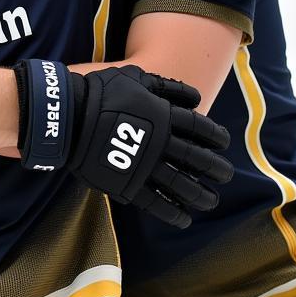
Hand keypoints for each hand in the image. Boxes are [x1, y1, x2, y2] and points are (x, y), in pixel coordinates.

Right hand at [68, 65, 230, 227]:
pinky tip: (184, 218)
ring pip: (183, 185)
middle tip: (225, 174)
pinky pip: (157, 203)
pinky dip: (173, 212)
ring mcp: (146, 166)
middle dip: (216, 169)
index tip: (224, 142)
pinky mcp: (129, 184)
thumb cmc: (102, 92)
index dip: (216, 136)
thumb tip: (195, 97)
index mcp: (165, 117)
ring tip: (210, 201)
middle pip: (198, 160)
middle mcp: (162, 144)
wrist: (70, 116)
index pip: (201, 129)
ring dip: (201, 195)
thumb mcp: (135, 77)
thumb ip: (166, 87)